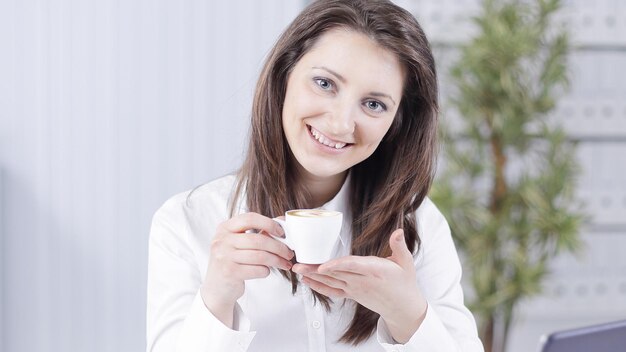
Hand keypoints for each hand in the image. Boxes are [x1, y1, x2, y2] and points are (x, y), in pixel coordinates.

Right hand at [200, 212, 293, 327]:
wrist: (217, 287)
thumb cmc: (233, 261)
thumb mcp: (239, 243)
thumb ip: (258, 231)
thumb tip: (283, 222)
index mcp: (225, 227)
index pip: (250, 218)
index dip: (269, 223)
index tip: (282, 233)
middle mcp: (221, 240)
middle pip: (258, 240)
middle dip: (279, 247)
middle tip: (289, 253)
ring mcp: (224, 256)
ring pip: (260, 256)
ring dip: (277, 261)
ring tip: (285, 264)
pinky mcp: (229, 272)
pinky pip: (257, 270)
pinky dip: (266, 271)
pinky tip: (266, 271)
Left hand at [292, 229, 426, 342]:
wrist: (403, 308)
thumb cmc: (404, 282)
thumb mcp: (406, 262)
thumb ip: (399, 246)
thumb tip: (398, 231)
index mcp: (375, 270)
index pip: (352, 266)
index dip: (336, 266)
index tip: (322, 266)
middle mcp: (362, 280)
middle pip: (335, 274)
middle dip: (315, 269)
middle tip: (298, 264)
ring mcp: (355, 289)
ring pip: (331, 282)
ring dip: (313, 277)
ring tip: (297, 271)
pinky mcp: (352, 294)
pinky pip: (333, 291)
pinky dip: (319, 287)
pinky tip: (307, 282)